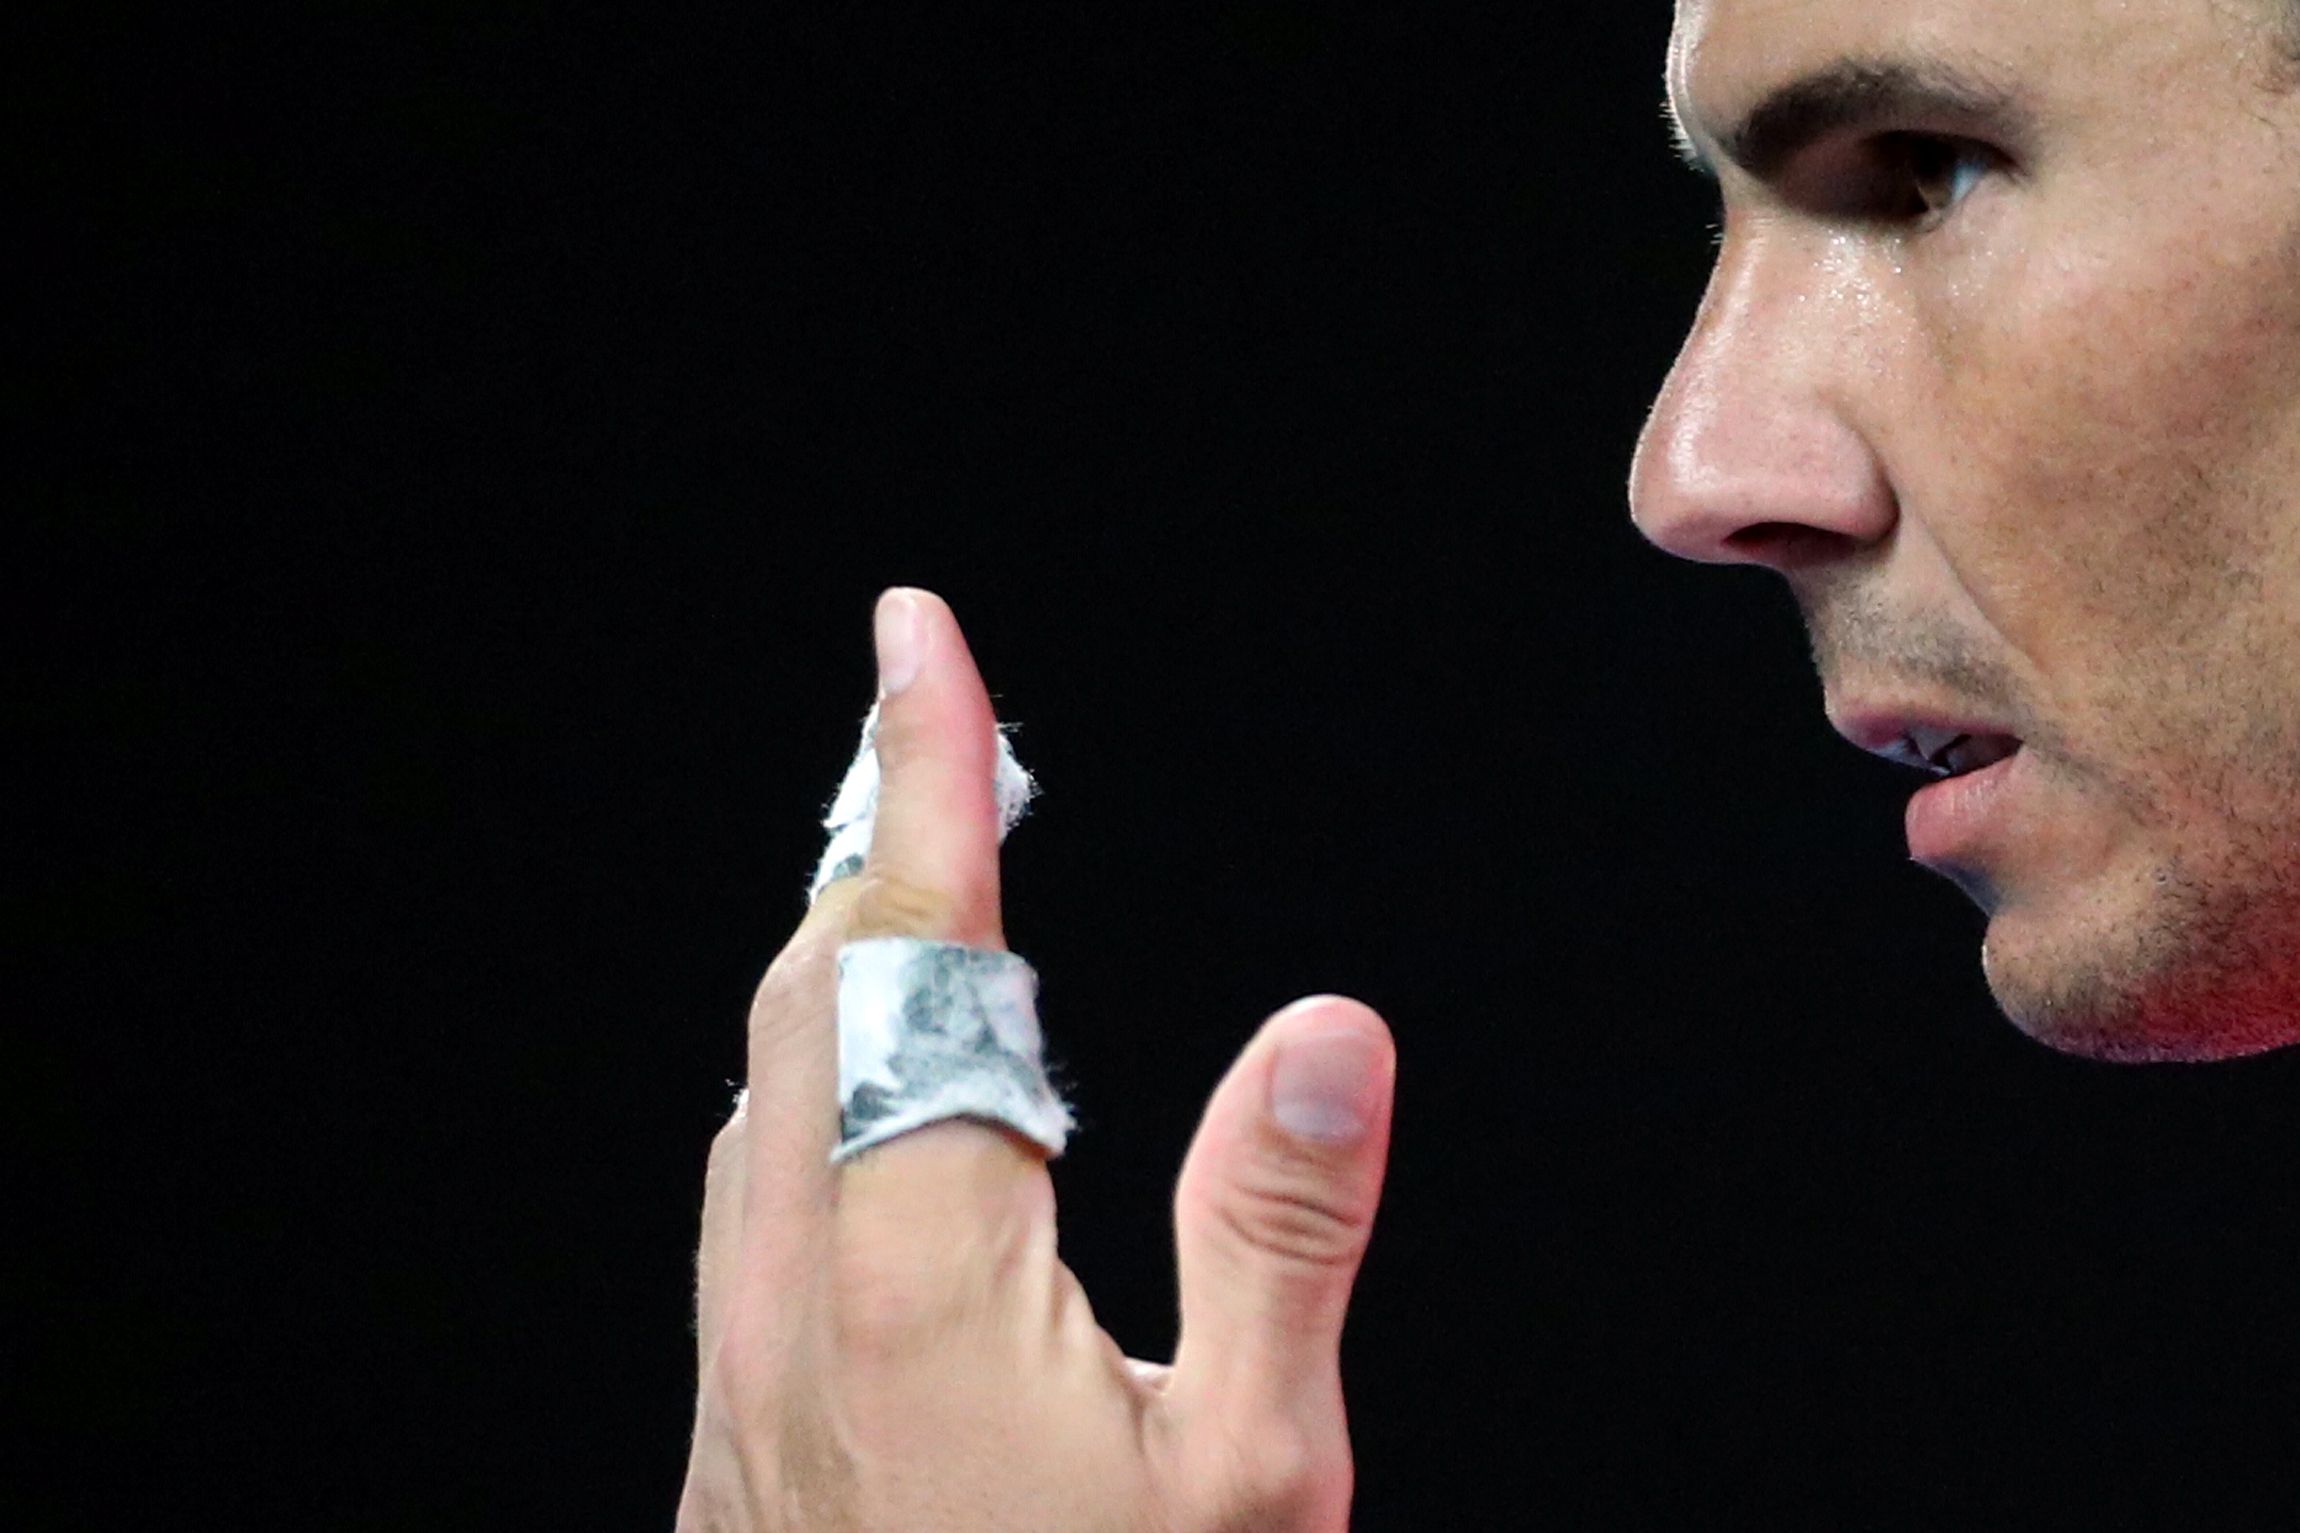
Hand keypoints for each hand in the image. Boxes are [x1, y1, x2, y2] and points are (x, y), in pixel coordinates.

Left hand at [677, 588, 1396, 1530]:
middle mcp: (789, 1281)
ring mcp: (741, 1356)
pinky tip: (856, 1093)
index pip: (911, 941)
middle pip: (808, 983)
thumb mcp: (1246, 1478)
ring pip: (760, 1079)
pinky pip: (747, 1181)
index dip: (926, 766)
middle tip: (936, 726)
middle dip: (876, 828)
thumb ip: (1278, 1230)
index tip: (917, 632)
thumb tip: (1329, 1021)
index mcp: (914, 1261)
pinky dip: (807, 1070)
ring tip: (907, 866)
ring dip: (835, 947)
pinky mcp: (738, 1420)